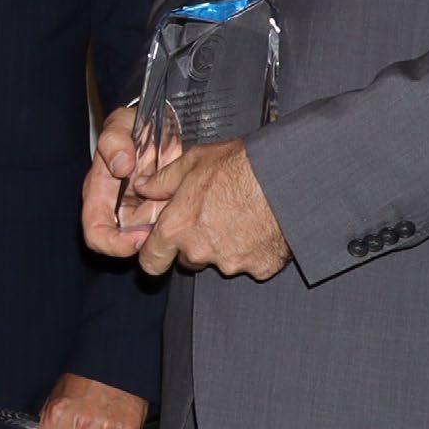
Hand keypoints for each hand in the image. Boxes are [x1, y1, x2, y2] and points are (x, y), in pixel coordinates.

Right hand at [83, 103, 182, 252]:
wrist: (160, 122)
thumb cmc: (133, 124)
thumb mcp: (120, 124)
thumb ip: (114, 141)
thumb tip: (120, 167)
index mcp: (99, 193)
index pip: (96, 233)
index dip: (113, 244)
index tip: (139, 239)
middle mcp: (116, 207)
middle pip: (123, 245)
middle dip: (145, 245)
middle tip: (166, 235)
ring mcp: (138, 211)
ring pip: (149, 239)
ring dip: (164, 235)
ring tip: (180, 217)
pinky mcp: (160, 209)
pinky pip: (168, 226)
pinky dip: (177, 224)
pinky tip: (188, 211)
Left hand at [133, 138, 290, 281]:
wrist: (284, 176)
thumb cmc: (238, 165)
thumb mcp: (194, 161)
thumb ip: (164, 180)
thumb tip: (144, 188)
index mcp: (178, 229)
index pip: (151, 261)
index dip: (155, 255)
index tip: (162, 248)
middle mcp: (200, 252)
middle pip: (189, 259)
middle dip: (196, 243)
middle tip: (214, 214)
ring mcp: (232, 263)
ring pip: (221, 260)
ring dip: (227, 245)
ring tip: (243, 214)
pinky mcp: (260, 267)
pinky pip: (252, 262)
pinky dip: (255, 249)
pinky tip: (262, 225)